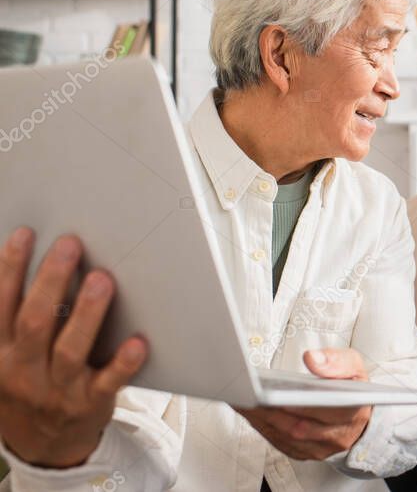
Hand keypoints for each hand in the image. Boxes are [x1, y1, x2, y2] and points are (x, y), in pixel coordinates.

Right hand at [0, 228, 147, 467]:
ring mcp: (56, 389)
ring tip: (102, 280)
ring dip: (86, 313)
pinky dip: (123, 363)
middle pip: (34, 322)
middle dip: (50, 280)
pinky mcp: (90, 403)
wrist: (43, 446)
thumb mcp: (6, 355)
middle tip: (70, 245)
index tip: (26, 234)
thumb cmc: (30, 383)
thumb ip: (14, 318)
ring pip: (69, 350)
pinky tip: (139, 342)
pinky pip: (108, 382)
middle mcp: (23, 370)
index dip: (10, 268)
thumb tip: (35, 263)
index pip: (1, 305)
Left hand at [236, 348, 371, 459]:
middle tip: (249, 394)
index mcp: (354, 411)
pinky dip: (262, 426)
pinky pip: (279, 443)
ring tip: (243, 399)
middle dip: (272, 411)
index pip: (330, 411)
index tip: (279, 394)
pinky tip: (249, 411)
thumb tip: (312, 359)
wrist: (355, 411)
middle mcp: (338, 436)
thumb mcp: (353, 365)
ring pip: (286, 437)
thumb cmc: (351, 386)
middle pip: (300, 427)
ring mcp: (320, 448)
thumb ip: (337, 360)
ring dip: (262, 419)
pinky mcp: (303, 453)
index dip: (303, 405)